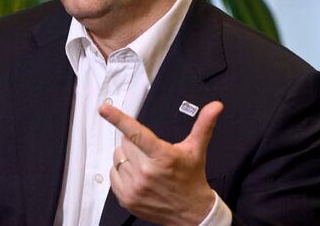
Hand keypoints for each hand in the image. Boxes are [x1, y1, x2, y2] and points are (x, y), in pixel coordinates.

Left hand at [99, 101, 223, 225]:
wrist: (192, 213)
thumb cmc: (192, 178)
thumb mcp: (197, 150)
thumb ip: (204, 124)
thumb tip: (215, 106)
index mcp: (163, 156)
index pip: (137, 133)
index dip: (118, 118)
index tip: (104, 108)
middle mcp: (147, 172)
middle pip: (125, 143)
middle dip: (135, 144)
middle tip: (150, 153)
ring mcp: (135, 187)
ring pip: (118, 157)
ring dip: (128, 158)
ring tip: (145, 165)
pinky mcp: (127, 198)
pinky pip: (113, 174)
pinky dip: (122, 172)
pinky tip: (137, 176)